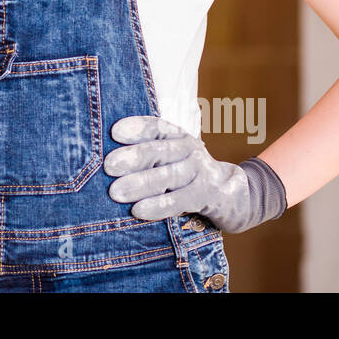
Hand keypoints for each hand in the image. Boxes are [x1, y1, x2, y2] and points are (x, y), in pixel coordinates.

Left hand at [103, 115, 286, 233]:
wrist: (230, 193)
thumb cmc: (186, 173)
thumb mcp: (172, 156)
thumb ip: (148, 154)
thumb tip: (108, 160)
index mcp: (178, 136)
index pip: (157, 127)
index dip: (137, 128)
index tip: (114, 132)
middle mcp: (190, 150)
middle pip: (159, 152)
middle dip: (133, 158)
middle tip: (108, 166)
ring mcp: (199, 172)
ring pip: (168, 177)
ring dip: (140, 184)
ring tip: (115, 192)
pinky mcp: (204, 196)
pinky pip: (178, 201)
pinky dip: (157, 206)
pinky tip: (138, 210)